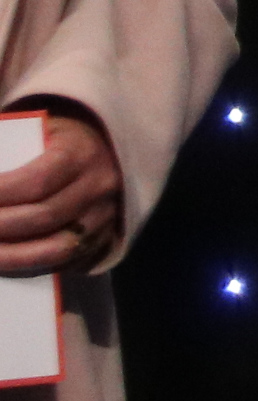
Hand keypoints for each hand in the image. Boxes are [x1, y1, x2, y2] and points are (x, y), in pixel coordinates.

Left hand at [0, 109, 120, 278]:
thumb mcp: (35, 134)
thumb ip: (8, 154)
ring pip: (57, 247)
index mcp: (81, 152)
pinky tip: (2, 263)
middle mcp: (98, 186)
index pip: (37, 181)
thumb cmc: (55, 141)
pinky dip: (30, 267)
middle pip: (44, 216)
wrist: (104, 151)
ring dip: (11, 256)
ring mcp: (105, 216)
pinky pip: (65, 263)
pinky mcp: (103, 239)